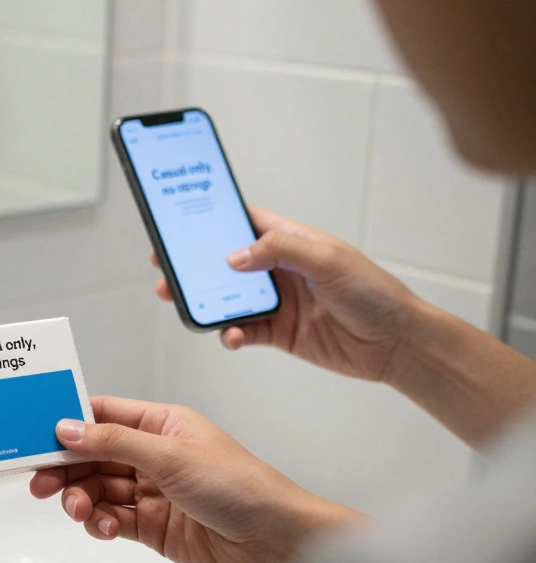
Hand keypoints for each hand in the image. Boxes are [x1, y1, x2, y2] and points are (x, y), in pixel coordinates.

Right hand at [31, 397, 360, 562]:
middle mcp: (153, 454)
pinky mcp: (152, 527)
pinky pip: (111, 519)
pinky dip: (99, 522)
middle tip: (42, 482)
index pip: (102, 414)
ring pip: (97, 488)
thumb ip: (114, 442)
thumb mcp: (171, 455)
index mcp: (162, 423)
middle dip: (65, 467)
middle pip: (92, 454)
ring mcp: (152, 492)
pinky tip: (102, 526)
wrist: (277, 542)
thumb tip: (67, 428)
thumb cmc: (241, 486)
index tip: (35, 434)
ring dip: (80, 497)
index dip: (67, 422)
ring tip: (78, 509)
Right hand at [152, 206, 420, 381]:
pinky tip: (231, 336)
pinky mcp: (277, 332)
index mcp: (290, 240)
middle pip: (223, 262)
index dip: (211, 219)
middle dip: (193, 265)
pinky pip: (241, 330)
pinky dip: (229, 334)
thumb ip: (280, 251)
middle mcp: (278, 268)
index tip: (179, 221)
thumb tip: (234, 257)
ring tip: (184, 303)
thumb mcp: (329, 260)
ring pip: (226, 297)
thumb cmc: (374, 293)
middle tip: (165, 269)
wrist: (396, 344)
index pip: (243, 221)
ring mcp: (276, 301)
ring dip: (204, 301)